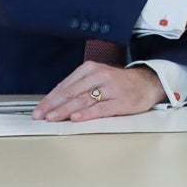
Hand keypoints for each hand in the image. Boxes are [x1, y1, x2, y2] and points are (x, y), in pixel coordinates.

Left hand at [32, 62, 165, 121]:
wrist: (147, 83)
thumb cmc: (119, 83)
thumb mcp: (97, 78)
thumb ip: (79, 88)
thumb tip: (54, 103)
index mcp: (90, 68)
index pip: (65, 85)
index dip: (50, 98)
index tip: (38, 109)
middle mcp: (99, 75)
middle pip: (71, 92)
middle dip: (53, 105)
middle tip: (40, 115)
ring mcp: (111, 88)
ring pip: (83, 100)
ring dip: (65, 110)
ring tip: (52, 118)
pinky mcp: (121, 101)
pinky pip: (101, 108)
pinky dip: (87, 114)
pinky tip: (76, 118)